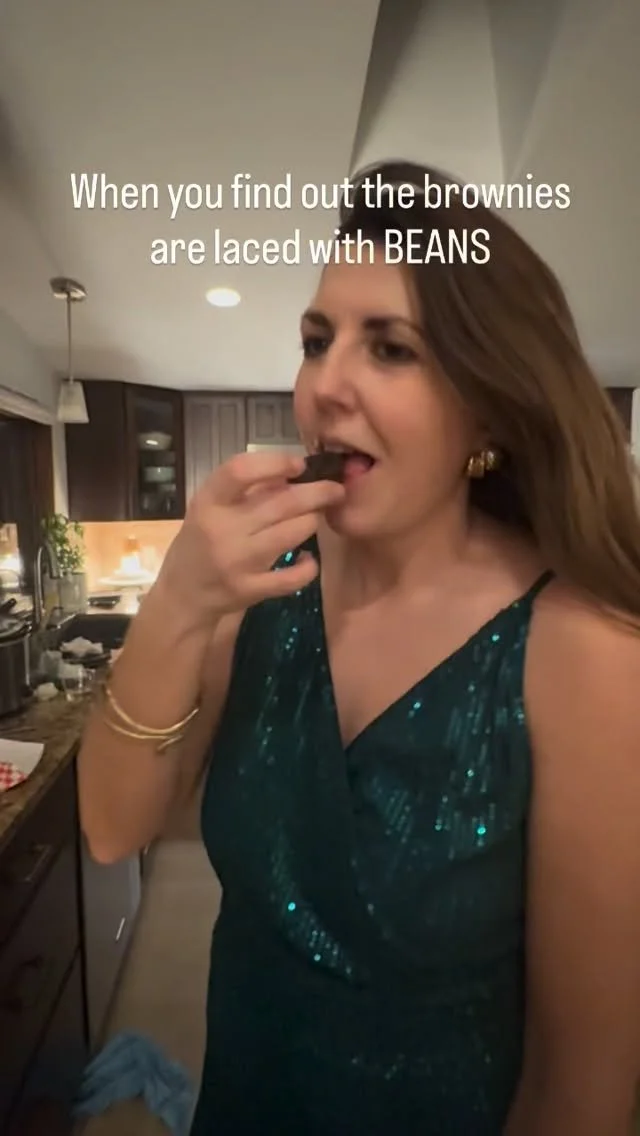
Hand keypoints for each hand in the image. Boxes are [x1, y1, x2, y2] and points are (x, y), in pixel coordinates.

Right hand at [158, 450, 344, 615]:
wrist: (183, 594)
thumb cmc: (200, 541)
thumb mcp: (211, 508)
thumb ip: (245, 489)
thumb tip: (291, 472)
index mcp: (209, 502)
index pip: (241, 471)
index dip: (276, 463)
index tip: (299, 464)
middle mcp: (223, 530)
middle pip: (281, 503)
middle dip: (318, 492)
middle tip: (335, 489)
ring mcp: (238, 562)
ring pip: (293, 533)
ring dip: (313, 521)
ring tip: (317, 517)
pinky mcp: (251, 590)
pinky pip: (294, 576)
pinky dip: (310, 566)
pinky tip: (309, 559)